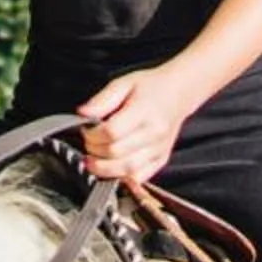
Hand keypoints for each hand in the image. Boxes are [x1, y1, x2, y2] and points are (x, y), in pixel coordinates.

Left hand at [76, 69, 194, 182]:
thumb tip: (82, 114)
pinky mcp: (161, 159)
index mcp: (144, 111)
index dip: (92, 135)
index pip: (111, 132)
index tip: (86, 130)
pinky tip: (112, 168)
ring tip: (93, 161)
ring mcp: (159, 149)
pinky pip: (139, 177)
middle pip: (116, 153)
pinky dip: (122, 177)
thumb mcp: (123, 83)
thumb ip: (102, 100)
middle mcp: (154, 133)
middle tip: (89, 144)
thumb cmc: (151, 87)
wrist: (179, 93)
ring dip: (104, 169)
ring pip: (127, 170)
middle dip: (94, 151)